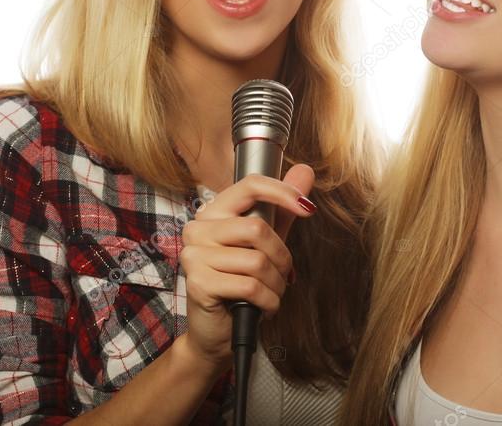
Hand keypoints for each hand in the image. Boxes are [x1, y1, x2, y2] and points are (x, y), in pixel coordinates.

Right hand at [176, 164, 315, 367]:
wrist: (217, 332)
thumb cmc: (241, 284)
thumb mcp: (265, 243)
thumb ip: (282, 209)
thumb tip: (305, 170)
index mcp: (213, 212)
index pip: (250, 185)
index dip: (282, 192)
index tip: (307, 208)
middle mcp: (198, 229)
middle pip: (258, 229)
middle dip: (281, 256)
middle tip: (283, 275)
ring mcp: (194, 255)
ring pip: (256, 261)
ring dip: (276, 284)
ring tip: (271, 293)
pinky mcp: (197, 282)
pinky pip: (250, 286)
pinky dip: (268, 300)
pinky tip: (263, 306)